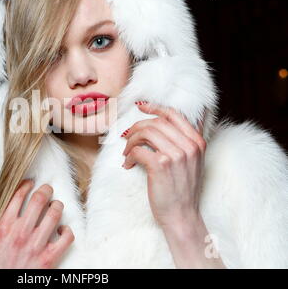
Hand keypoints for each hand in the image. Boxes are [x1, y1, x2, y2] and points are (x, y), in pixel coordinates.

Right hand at [0, 180, 74, 268]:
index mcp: (2, 228)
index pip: (18, 196)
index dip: (26, 185)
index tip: (30, 183)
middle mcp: (20, 233)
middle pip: (39, 199)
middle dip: (46, 190)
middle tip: (47, 189)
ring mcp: (36, 246)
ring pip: (54, 214)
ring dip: (57, 206)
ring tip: (56, 206)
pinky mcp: (49, 258)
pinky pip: (66, 237)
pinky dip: (67, 230)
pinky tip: (61, 230)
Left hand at [121, 101, 205, 228]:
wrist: (182, 216)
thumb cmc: (182, 190)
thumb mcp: (191, 162)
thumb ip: (183, 143)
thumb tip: (163, 124)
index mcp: (197, 142)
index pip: (174, 115)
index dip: (155, 108)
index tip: (141, 107)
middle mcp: (189, 146)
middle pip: (156, 122)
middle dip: (137, 127)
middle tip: (127, 136)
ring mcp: (176, 155)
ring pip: (145, 133)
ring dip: (131, 141)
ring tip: (127, 152)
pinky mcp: (160, 166)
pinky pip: (138, 150)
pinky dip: (129, 156)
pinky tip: (128, 165)